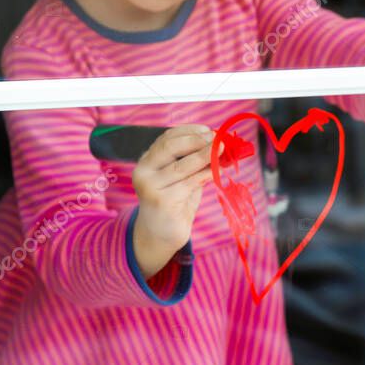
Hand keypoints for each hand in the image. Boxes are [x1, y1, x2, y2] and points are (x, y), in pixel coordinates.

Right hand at [131, 125, 221, 274]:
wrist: (161, 235)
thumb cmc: (174, 203)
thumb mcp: (181, 178)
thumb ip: (192, 161)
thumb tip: (217, 143)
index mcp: (146, 161)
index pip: (166, 138)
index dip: (188, 131)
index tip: (208, 130)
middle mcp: (144, 172)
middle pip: (170, 147)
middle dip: (196, 141)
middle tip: (216, 140)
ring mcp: (151, 187)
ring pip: (182, 165)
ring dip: (205, 155)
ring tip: (221, 150)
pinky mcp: (162, 201)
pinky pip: (189, 183)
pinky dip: (206, 174)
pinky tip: (217, 170)